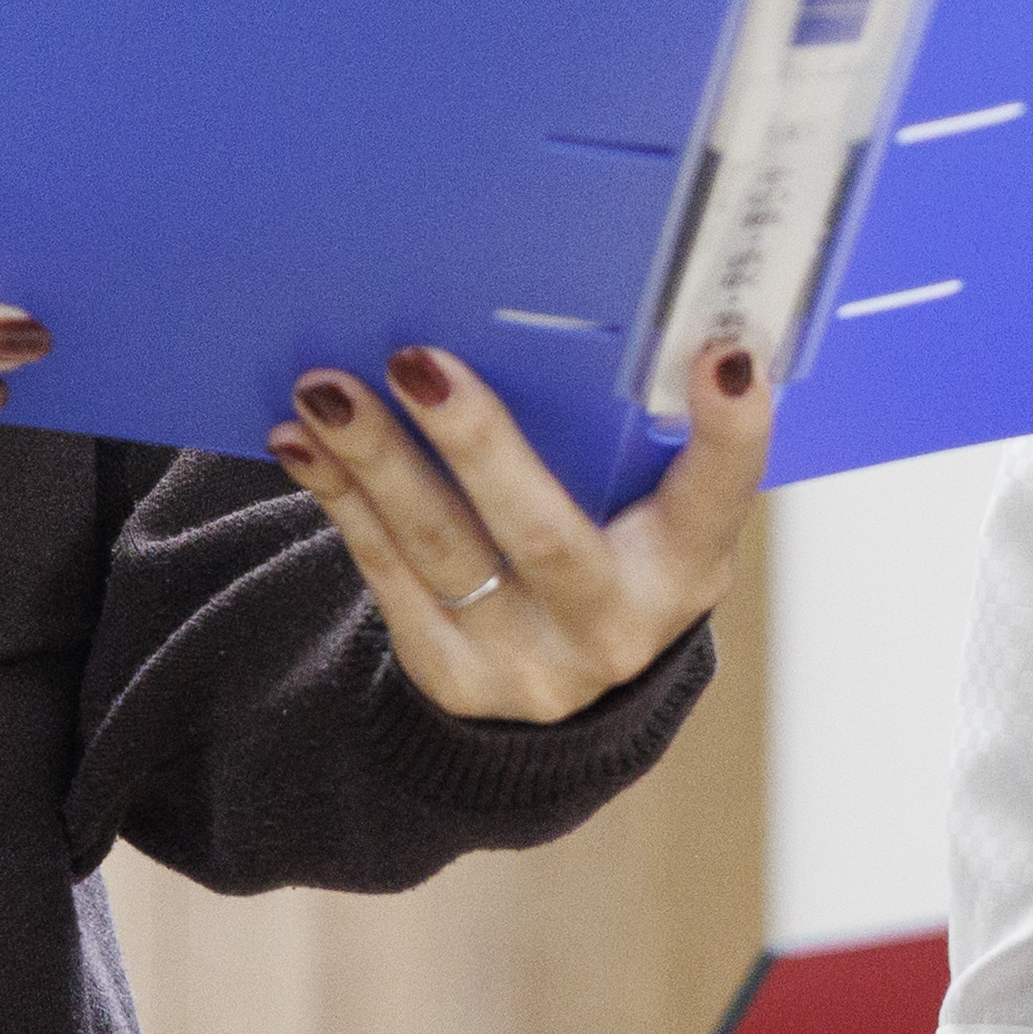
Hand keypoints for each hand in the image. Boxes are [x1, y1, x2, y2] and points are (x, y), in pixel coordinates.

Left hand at [261, 335, 765, 727]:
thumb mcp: (651, 522)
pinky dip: (342, 499)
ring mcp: (527, 662)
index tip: (725, 355)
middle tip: (417, 360)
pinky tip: (303, 442)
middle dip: (476, 442)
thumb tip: (578, 319)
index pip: (718, 495)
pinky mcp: (451, 678)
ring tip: (326, 389)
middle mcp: (613, 623)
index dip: (730, 431)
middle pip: (542, 532)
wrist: (561, 713)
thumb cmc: (608, 561)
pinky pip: (385, 574)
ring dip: (376, 461)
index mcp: (684, 567)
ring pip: (441, 550)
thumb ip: (633, 444)